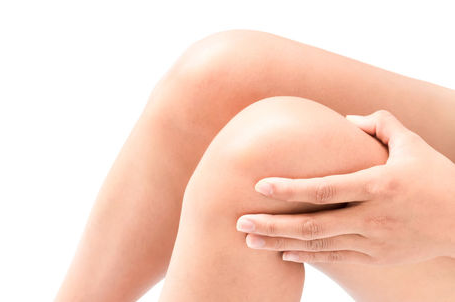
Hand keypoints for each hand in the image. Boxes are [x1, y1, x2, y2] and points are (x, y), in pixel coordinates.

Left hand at [236, 110, 454, 264]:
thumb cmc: (436, 178)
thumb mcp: (411, 144)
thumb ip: (379, 124)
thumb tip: (344, 120)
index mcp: (379, 184)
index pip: (325, 188)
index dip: (290, 187)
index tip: (259, 185)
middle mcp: (372, 216)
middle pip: (313, 224)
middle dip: (273, 224)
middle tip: (239, 221)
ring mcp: (373, 241)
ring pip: (319, 245)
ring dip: (281, 243)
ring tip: (249, 241)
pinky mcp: (375, 257)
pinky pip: (334, 259)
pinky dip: (306, 257)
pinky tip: (283, 253)